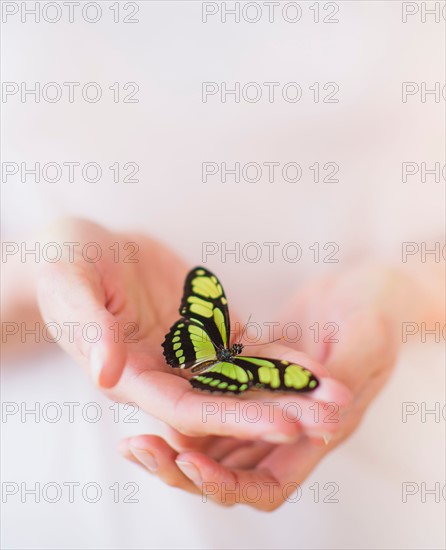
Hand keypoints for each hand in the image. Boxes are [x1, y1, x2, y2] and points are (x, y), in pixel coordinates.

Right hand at [36, 218, 347, 441]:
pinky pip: (245, 350)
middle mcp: (164, 374)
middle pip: (227, 403)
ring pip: (243, 381)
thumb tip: (106, 373)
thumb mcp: (71, 289)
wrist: (84, 247)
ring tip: (337, 395)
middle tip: (330, 419)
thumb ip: (90, 332)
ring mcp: (187, 353)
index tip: (284, 422)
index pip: (188, 409)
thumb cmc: (66, 266)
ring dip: (289, 390)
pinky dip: (279, 359)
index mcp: (131, 376)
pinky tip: (314, 365)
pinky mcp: (204, 329)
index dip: (235, 417)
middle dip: (278, 411)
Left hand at [119, 264, 430, 509]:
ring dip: (176, 443)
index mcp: (320, 434)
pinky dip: (185, 402)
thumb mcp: (365, 342)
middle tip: (139, 450)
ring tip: (132, 441)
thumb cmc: (377, 315)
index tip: (192, 464)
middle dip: (183, 466)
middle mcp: (287, 429)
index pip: (267, 484)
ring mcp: (266, 404)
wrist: (365, 293)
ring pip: (214, 438)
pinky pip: (212, 397)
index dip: (228, 482)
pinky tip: (151, 393)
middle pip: (228, 468)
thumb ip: (342, 373)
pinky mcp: (249, 376)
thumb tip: (324, 416)